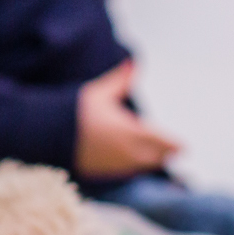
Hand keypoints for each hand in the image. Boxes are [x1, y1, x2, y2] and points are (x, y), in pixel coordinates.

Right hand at [75, 60, 180, 177]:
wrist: (48, 136)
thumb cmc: (76, 111)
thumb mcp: (100, 92)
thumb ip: (121, 80)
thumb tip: (134, 62)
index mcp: (132, 132)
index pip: (164, 143)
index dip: (176, 145)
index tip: (185, 146)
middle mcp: (128, 152)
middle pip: (156, 158)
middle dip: (165, 154)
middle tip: (175, 152)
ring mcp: (115, 165)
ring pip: (141, 167)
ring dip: (150, 161)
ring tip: (156, 158)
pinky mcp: (102, 172)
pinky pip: (125, 172)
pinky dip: (132, 167)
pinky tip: (131, 162)